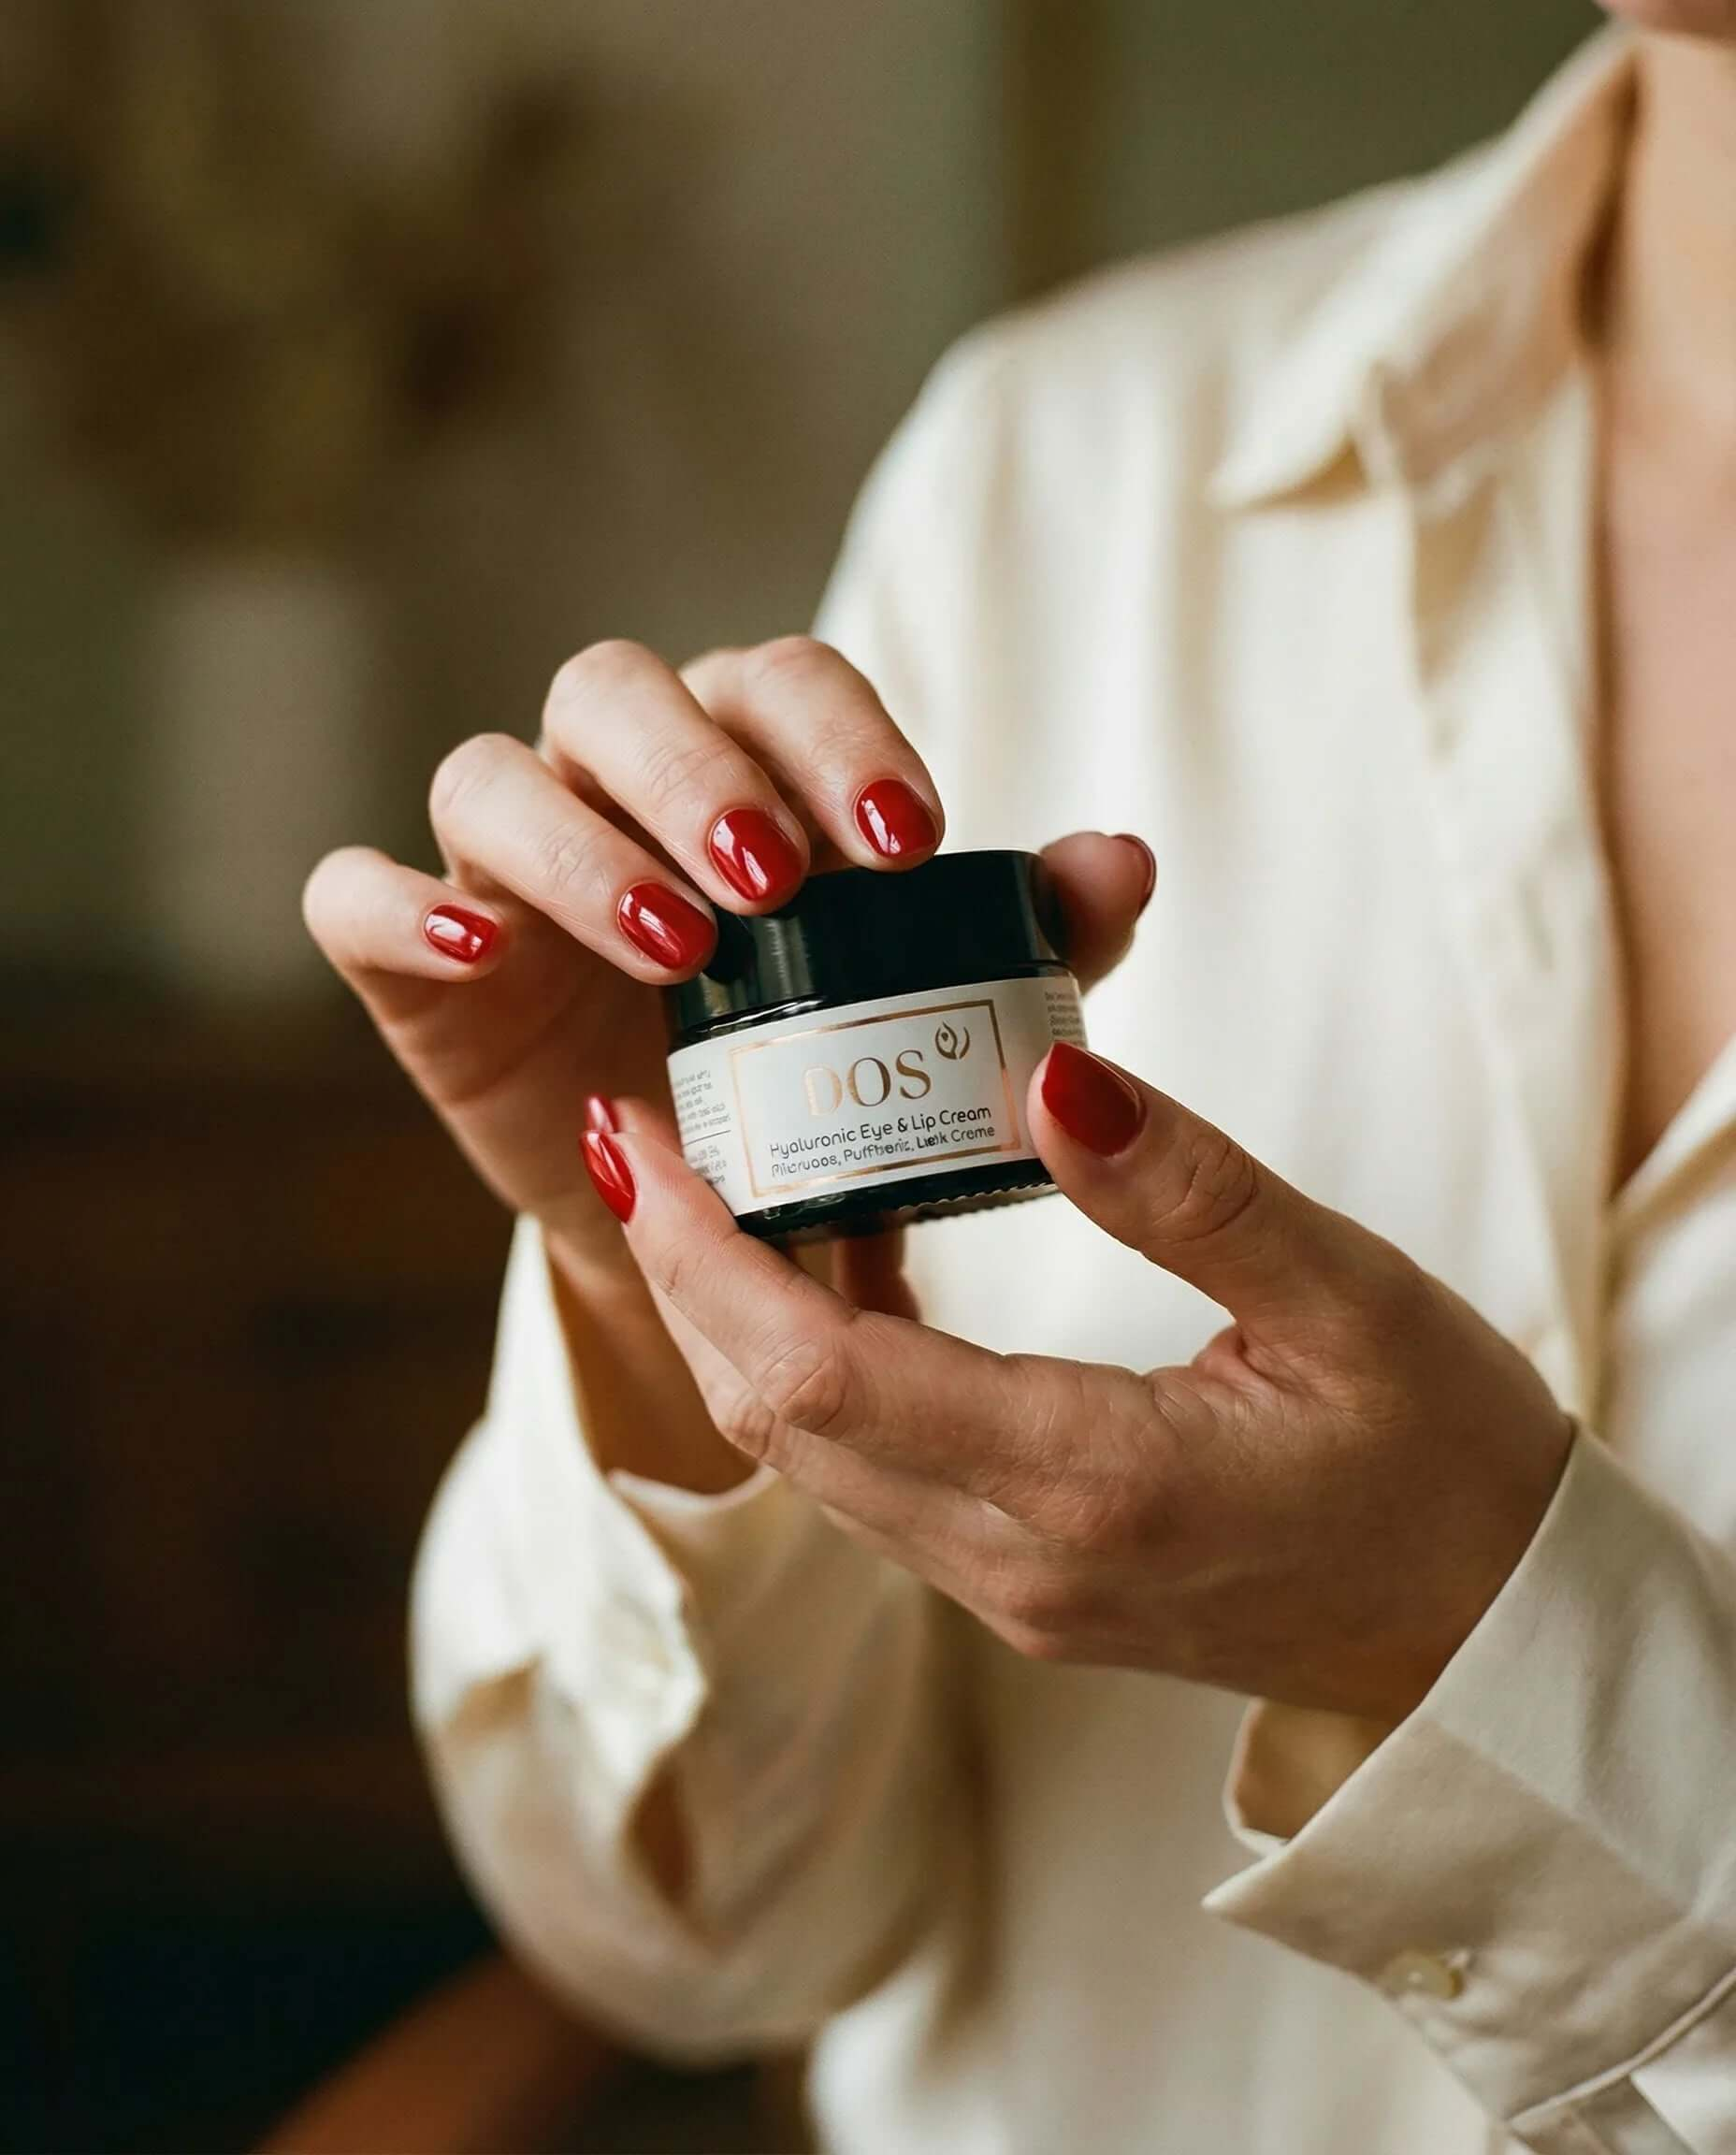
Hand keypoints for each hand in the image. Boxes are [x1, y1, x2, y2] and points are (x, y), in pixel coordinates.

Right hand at [303, 635, 1154, 1292]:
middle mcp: (610, 777)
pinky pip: (354, 893)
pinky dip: (397, 905)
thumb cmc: (822, 1070)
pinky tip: (476, 948)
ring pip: (492, 775)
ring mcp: (499, 858)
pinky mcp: (411, 950)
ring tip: (679, 946)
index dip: (837, 735)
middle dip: (702, 773)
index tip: (909, 841)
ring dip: (583, 847)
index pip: (778, 681)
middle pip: (621, 691)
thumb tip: (1123, 862)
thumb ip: (1023, 932)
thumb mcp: (932, 1011)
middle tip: (782, 882)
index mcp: (743, 755)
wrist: (704, 1206)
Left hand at [590, 1042, 1574, 1722]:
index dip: (701, 1255)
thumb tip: (1045, 1072)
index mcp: (1092, 1487)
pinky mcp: (1022, 1584)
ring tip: (730, 1172)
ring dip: (739, 1318)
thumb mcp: (1350, 1299)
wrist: (1491, 1636)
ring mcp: (1011, 1590)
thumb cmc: (1447, 1465)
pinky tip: (848, 1252)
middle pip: (774, 1418)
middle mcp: (1018, 1561)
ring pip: (807, 1454)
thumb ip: (1188, 1189)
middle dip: (684, 1271)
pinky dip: (820, 1364)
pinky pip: (872, 1472)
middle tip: (651, 1129)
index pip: (816, 1375)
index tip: (640, 1137)